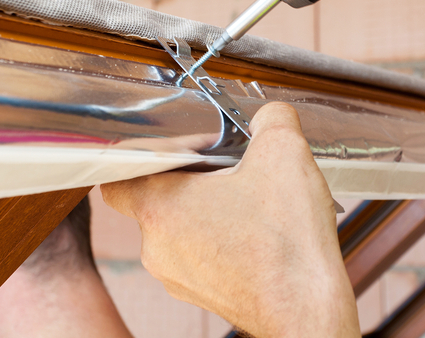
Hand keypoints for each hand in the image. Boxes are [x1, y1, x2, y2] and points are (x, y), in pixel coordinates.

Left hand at [101, 103, 359, 337]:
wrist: (307, 309)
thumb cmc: (287, 243)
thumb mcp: (283, 152)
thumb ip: (271, 119)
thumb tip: (269, 115)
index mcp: (160, 207)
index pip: (117, 174)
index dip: (146, 153)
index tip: (178, 146)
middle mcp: (158, 247)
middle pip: (155, 198)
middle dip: (191, 178)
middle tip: (229, 167)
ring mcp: (178, 276)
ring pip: (180, 228)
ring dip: (209, 209)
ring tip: (251, 200)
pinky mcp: (204, 293)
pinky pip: (201, 254)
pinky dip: (223, 238)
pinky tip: (259, 230)